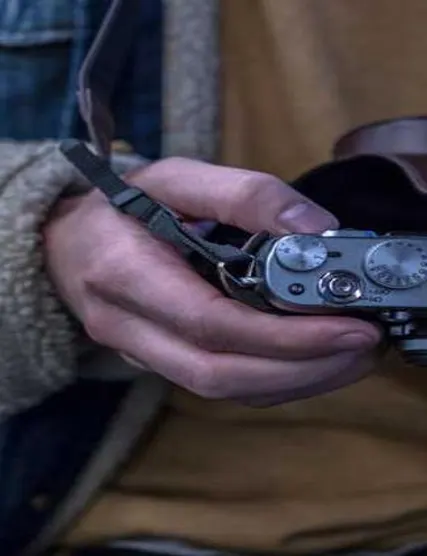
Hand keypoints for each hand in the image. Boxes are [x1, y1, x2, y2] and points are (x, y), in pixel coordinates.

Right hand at [43, 157, 380, 404]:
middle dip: (299, 369)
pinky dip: (269, 380)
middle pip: (218, 375)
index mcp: (125, 274)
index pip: (210, 323)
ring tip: (348, 357)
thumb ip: (242, 193)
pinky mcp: (155, 362)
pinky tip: (307, 362)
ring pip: (221, 390)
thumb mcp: (172, 177)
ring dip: (291, 381)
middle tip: (360, 346)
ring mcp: (138, 354)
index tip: (347, 327)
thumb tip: (316, 229)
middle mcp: (127, 328)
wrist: (63, 244)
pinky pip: (216, 385)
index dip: (282, 335)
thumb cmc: (117, 206)